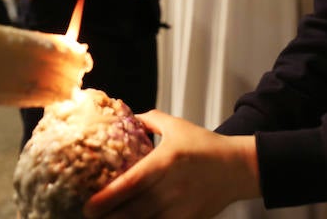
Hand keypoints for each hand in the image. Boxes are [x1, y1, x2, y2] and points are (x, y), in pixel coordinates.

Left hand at [83, 110, 259, 218]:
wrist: (237, 167)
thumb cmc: (206, 145)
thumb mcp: (177, 126)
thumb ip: (150, 120)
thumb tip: (127, 117)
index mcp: (166, 160)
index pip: (131, 183)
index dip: (107, 197)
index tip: (89, 205)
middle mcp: (172, 186)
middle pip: (132, 210)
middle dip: (108, 217)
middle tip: (89, 215)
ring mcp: (180, 207)